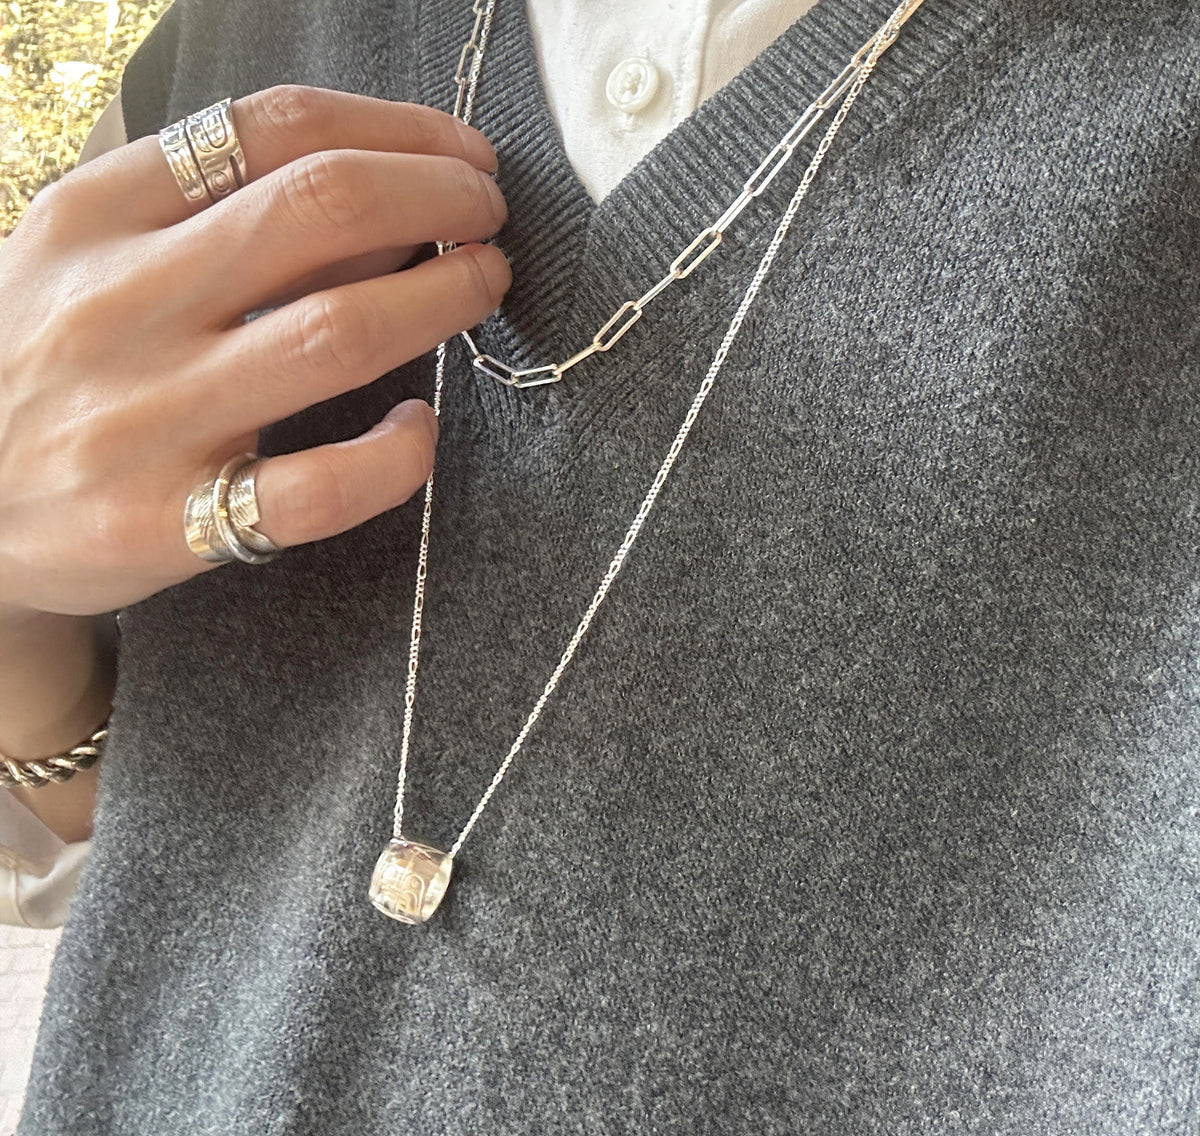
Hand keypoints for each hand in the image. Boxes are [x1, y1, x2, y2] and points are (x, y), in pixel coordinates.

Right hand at [0, 85, 510, 616]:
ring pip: (337, 335)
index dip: (399, 130)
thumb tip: (386, 204)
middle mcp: (118, 303)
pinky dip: (395, 456)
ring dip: (442, 302)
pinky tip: (419, 429)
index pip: (274, 128)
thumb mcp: (96, 260)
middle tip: (490, 219)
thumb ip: (220, 217)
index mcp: (94, 215)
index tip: (460, 154)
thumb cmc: (47, 363)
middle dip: (441, 198)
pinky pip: (318, 487)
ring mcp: (143, 417)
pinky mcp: (169, 522)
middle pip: (324, 209)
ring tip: (483, 287)